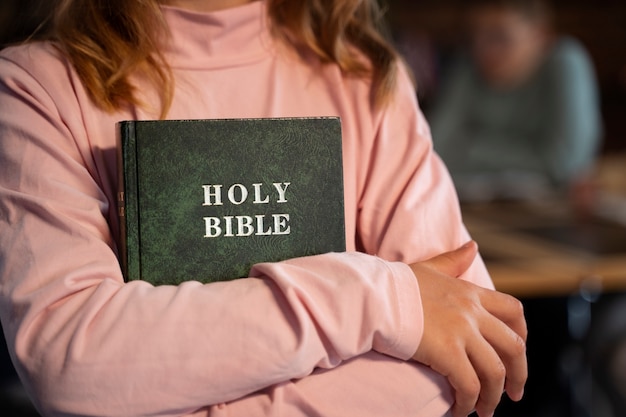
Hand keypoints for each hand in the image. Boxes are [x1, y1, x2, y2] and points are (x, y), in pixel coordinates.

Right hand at [410, 242, 526, 416]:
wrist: (374, 295)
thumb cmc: (395, 284)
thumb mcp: (430, 268)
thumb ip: (454, 260)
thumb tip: (473, 246)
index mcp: (470, 293)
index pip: (513, 311)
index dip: (522, 335)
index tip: (517, 353)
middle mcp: (472, 313)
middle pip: (514, 347)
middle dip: (519, 374)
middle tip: (515, 393)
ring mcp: (462, 332)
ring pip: (495, 371)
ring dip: (494, 396)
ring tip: (484, 410)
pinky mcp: (448, 353)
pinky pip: (469, 385)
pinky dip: (469, 402)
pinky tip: (461, 410)